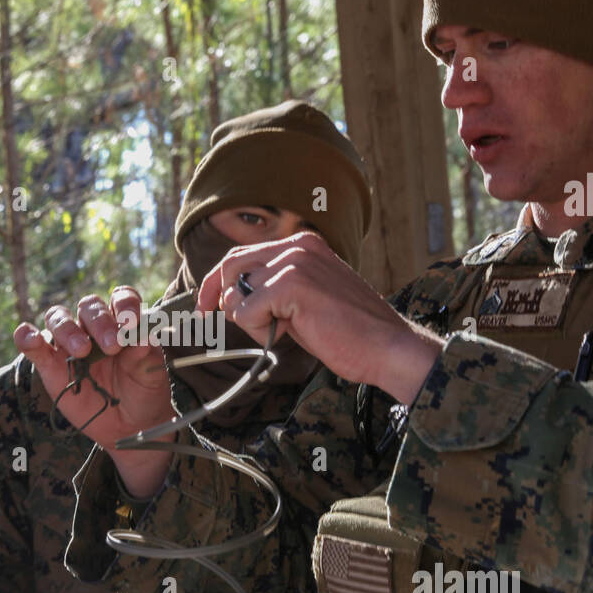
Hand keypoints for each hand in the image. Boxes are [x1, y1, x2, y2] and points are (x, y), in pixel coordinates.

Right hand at [16, 288, 175, 494]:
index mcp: (122, 322)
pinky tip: (31, 339)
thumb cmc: (143, 392)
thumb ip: (145, 354)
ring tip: (82, 351)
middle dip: (100, 322)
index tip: (132, 321)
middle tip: (113, 345)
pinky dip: (27, 337)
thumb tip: (142, 335)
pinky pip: (33, 345)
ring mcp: (69, 344)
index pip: (120, 298)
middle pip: (89, 307)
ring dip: (68, 330)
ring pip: (59, 319)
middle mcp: (94, 327)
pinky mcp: (50, 365)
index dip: (125, 304)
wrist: (129, 426)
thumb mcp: (150, 375)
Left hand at [196, 232, 444, 403]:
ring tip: (283, 331)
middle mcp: (297, 245)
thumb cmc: (349, 332)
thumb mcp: (305, 301)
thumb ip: (273, 292)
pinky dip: (259, 329)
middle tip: (209, 318)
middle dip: (214, 295)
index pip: (243, 254)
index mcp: (303, 245)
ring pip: (238, 292)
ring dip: (250, 320)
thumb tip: (231, 300)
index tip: (206, 304)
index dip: (217, 280)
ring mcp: (295, 261)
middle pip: (230, 265)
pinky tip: (289, 333)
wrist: (387, 347)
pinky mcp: (292, 284)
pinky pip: (247, 310)